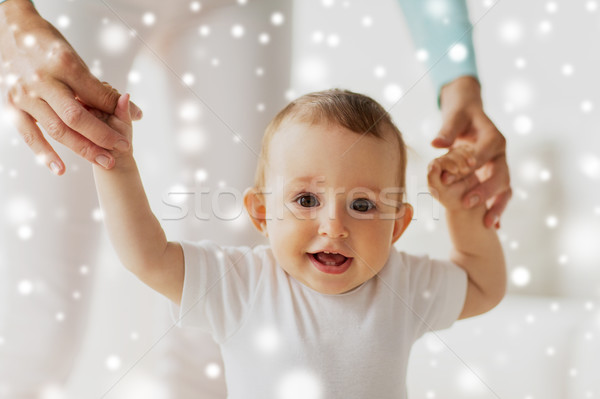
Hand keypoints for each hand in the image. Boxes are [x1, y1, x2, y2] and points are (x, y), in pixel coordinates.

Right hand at [0, 0, 141, 174]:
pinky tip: (61, 168)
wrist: (11, 32)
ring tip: (105, 161)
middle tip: (122, 149)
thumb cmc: (48, 46)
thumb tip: (136, 112)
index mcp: (64, 65)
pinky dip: (45, 154)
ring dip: (83, 148)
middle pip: (77, 117)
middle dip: (102, 136)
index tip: (130, 125)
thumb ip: (101, 89)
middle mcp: (43, 81)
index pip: (96, 95)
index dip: (116, 112)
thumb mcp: (75, 59)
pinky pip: (30, 134)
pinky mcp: (12, 106)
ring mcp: (26, 95)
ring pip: (57, 129)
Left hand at [428, 146, 479, 211]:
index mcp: (433, 169)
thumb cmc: (452, 200)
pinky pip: (469, 152)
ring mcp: (454, 160)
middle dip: (458, 160)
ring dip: (466, 156)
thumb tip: (433, 164)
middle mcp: (442, 162)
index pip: (439, 161)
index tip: (456, 171)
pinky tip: (474, 161)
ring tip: (472, 165)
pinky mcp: (465, 160)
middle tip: (466, 170)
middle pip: (450, 154)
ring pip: (460, 151)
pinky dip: (471, 155)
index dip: (447, 164)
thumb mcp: (441, 192)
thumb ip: (433, 178)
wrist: (468, 204)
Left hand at [433, 76, 510, 228]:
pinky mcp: (495, 176)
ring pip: (504, 188)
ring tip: (488, 223)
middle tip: (468, 202)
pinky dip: (497, 209)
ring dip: (497, 206)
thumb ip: (447, 130)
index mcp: (493, 138)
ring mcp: (500, 167)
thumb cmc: (462, 115)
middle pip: (500, 174)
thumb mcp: (455, 117)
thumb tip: (436, 143)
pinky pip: (500, 195)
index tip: (456, 177)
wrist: (471, 114)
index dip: (472, 165)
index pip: (484, 153)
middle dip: (486, 190)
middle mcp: (500, 154)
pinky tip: (492, 227)